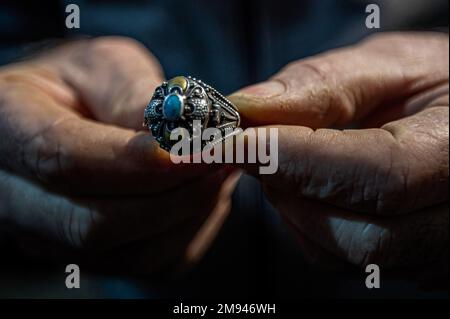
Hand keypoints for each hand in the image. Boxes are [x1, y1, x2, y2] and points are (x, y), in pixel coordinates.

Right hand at [0, 37, 238, 272]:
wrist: (64, 116)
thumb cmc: (80, 85)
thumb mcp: (101, 67)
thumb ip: (133, 95)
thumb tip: (182, 133)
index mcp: (6, 129)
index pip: (64, 161)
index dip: (137, 163)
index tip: (198, 148)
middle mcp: (18, 199)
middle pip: (96, 224)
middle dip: (174, 195)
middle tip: (221, 159)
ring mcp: (54, 237)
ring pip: (130, 254)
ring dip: (189, 213)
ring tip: (218, 171)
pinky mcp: (92, 256)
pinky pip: (151, 263)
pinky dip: (190, 230)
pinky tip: (203, 193)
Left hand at [229, 33, 448, 273]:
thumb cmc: (438, 80)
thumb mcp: (391, 65)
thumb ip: (324, 85)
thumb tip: (251, 108)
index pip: (374, 176)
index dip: (290, 161)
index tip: (230, 142)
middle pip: (361, 235)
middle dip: (290, 191)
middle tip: (258, 149)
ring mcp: (439, 248)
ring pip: (347, 256)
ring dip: (297, 210)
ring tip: (289, 163)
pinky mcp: (415, 259)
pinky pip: (347, 261)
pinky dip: (312, 226)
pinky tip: (314, 188)